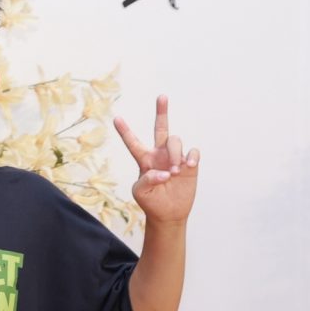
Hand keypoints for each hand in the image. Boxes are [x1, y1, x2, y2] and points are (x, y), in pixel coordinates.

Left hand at [115, 94, 198, 226]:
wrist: (169, 213)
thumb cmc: (151, 202)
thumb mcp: (141, 192)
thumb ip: (147, 179)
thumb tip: (165, 172)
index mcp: (144, 159)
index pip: (133, 143)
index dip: (125, 131)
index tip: (116, 119)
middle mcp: (160, 154)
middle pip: (161, 128)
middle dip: (162, 112)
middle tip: (162, 96)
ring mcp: (175, 157)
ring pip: (176, 141)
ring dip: (175, 154)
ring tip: (174, 171)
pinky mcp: (190, 164)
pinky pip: (193, 151)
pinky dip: (191, 156)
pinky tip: (189, 166)